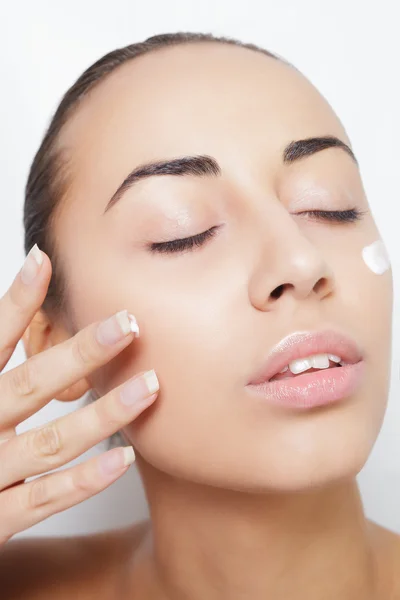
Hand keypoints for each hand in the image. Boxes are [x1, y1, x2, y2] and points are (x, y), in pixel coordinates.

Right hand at [0, 245, 158, 545]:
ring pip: (49, 442)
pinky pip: (44, 500)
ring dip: (103, 414)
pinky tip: (124, 458)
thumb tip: (22, 298)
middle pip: (29, 384)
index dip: (16, 304)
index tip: (45, 262)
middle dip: (80, 353)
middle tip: (127, 324)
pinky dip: (84, 480)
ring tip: (149, 386)